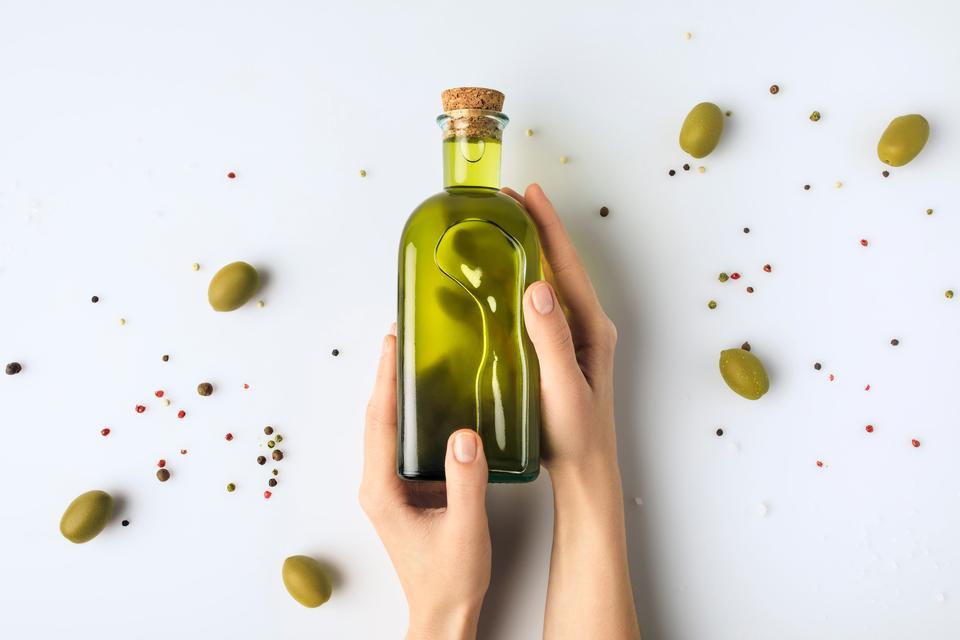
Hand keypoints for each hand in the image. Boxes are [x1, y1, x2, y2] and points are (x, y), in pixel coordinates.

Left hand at [360, 326, 490, 639]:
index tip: (394, 344)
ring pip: (390, 427)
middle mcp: (378, 483)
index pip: (381, 421)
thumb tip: (465, 435)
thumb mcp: (465, 529)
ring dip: (400, 391)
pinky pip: (405, 441)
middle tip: (405, 337)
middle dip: (389, 375)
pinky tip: (436, 399)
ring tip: (418, 356)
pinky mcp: (405, 490)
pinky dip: (415, 413)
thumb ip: (466, 483)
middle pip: (379, 417)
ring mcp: (390, 486)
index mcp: (382, 489)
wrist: (444, 611)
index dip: (386, 379)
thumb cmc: (449, 579)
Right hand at [502, 184, 619, 477]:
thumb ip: (551, 338)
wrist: (584, 474)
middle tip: (504, 202)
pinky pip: (538, 307)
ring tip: (499, 230)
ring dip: (526, 253)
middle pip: (558, 266)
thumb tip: (537, 286)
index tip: (527, 193)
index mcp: (592, 327)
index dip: (547, 226)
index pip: (565, 265)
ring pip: (548, 284)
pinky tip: (499, 284)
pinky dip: (519, 284)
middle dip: (534, 229)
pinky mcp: (558, 353)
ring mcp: (573, 339)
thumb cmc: (575, 434)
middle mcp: (586, 326)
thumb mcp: (562, 386)